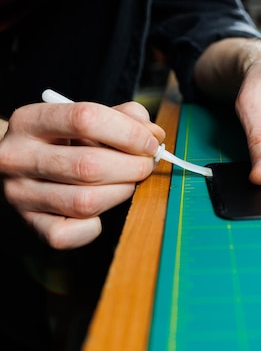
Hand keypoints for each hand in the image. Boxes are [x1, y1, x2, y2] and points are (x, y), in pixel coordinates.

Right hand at [0, 100, 164, 248]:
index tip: (151, 142)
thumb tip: (154, 136)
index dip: (128, 132)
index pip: (85, 119)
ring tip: (128, 181)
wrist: (16, 162)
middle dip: (132, 166)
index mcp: (30, 121)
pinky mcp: (30, 224)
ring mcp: (20, 194)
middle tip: (147, 164)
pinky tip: (100, 205)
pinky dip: (96, 225)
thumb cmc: (62, 138)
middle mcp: (17, 157)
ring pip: (85, 202)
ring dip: (121, 191)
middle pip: (88, 165)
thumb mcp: (85, 117)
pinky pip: (73, 233)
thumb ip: (123, 118)